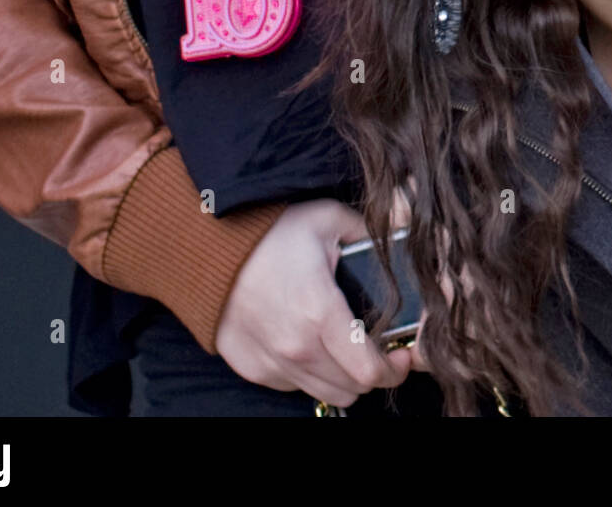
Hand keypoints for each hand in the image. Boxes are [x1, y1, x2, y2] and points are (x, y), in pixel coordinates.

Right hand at [215, 198, 413, 406]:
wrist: (206, 246)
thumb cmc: (270, 232)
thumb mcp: (327, 218)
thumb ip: (373, 231)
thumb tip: (405, 231)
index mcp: (320, 313)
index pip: (369, 370)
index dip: (395, 369)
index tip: (403, 355)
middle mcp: (295, 347)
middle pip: (353, 389)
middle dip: (374, 373)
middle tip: (379, 350)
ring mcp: (271, 362)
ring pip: (326, 393)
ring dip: (344, 378)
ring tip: (347, 349)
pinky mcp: (252, 368)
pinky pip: (295, 385)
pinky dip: (311, 372)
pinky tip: (311, 342)